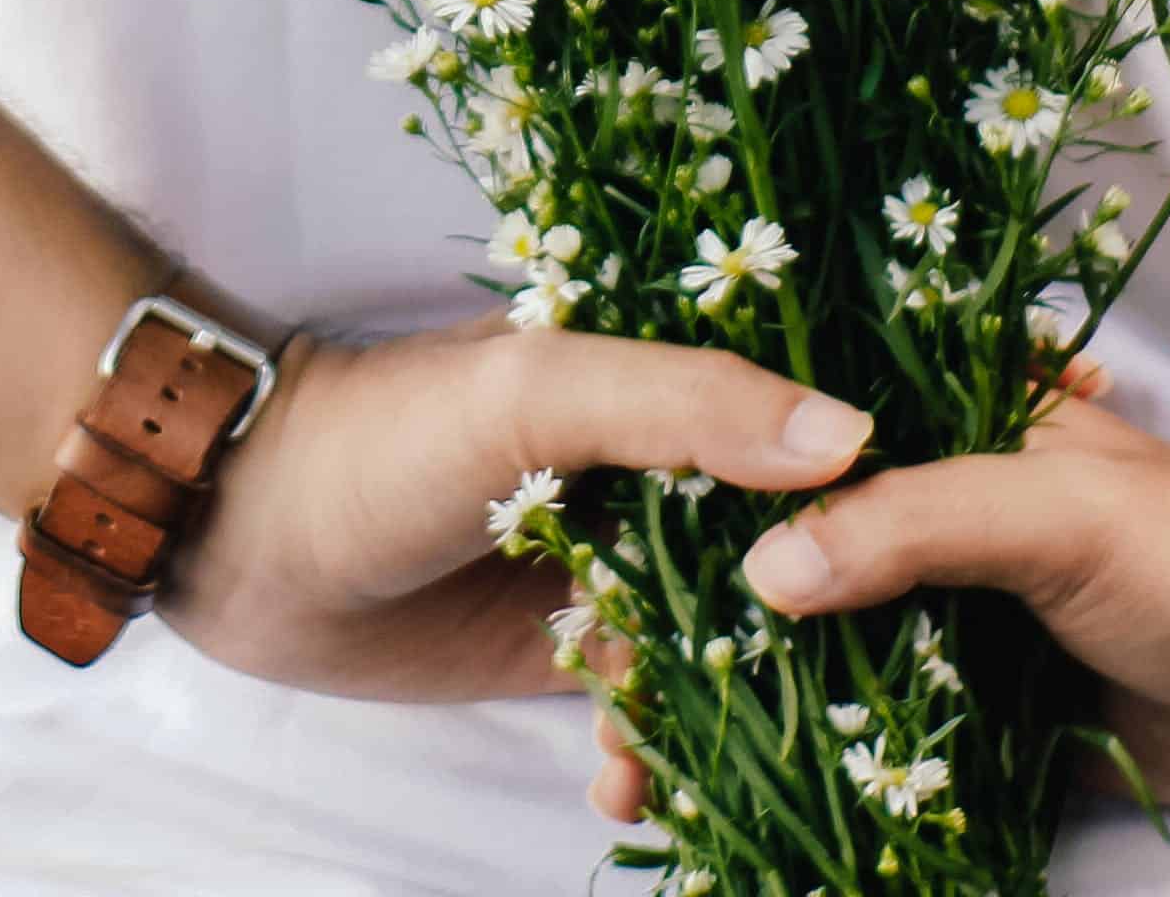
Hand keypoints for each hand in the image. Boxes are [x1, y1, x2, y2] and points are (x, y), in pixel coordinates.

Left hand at [159, 322, 878, 705]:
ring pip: (722, 646)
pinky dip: (654, 754)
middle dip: (813, 631)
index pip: (801, 429)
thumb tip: (851, 441)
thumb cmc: (381, 435)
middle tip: (854, 705)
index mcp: (658, 380)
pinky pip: (646, 708)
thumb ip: (681, 406)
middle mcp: (651, 470)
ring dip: (732, 713)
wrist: (237, 531)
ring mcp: (611, 564)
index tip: (931, 563)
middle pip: (778, 551)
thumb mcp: (533, 392)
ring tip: (721, 766)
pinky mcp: (564, 647)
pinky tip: (632, 789)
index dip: (868, 494)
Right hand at [588, 374, 1169, 827]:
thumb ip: (913, 527)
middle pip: (762, 579)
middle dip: (675, 652)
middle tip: (600, 725)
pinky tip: (732, 820)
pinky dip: (811, 784)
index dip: (669, 519)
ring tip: (637, 788)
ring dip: (727, 729)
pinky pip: (875, 750)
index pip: (760, 463)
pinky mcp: (981, 714)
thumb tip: (763, 577)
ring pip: (806, 672)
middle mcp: (914, 519)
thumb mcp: (1053, 508)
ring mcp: (944, 621)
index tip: (583, 583)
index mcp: (920, 433)